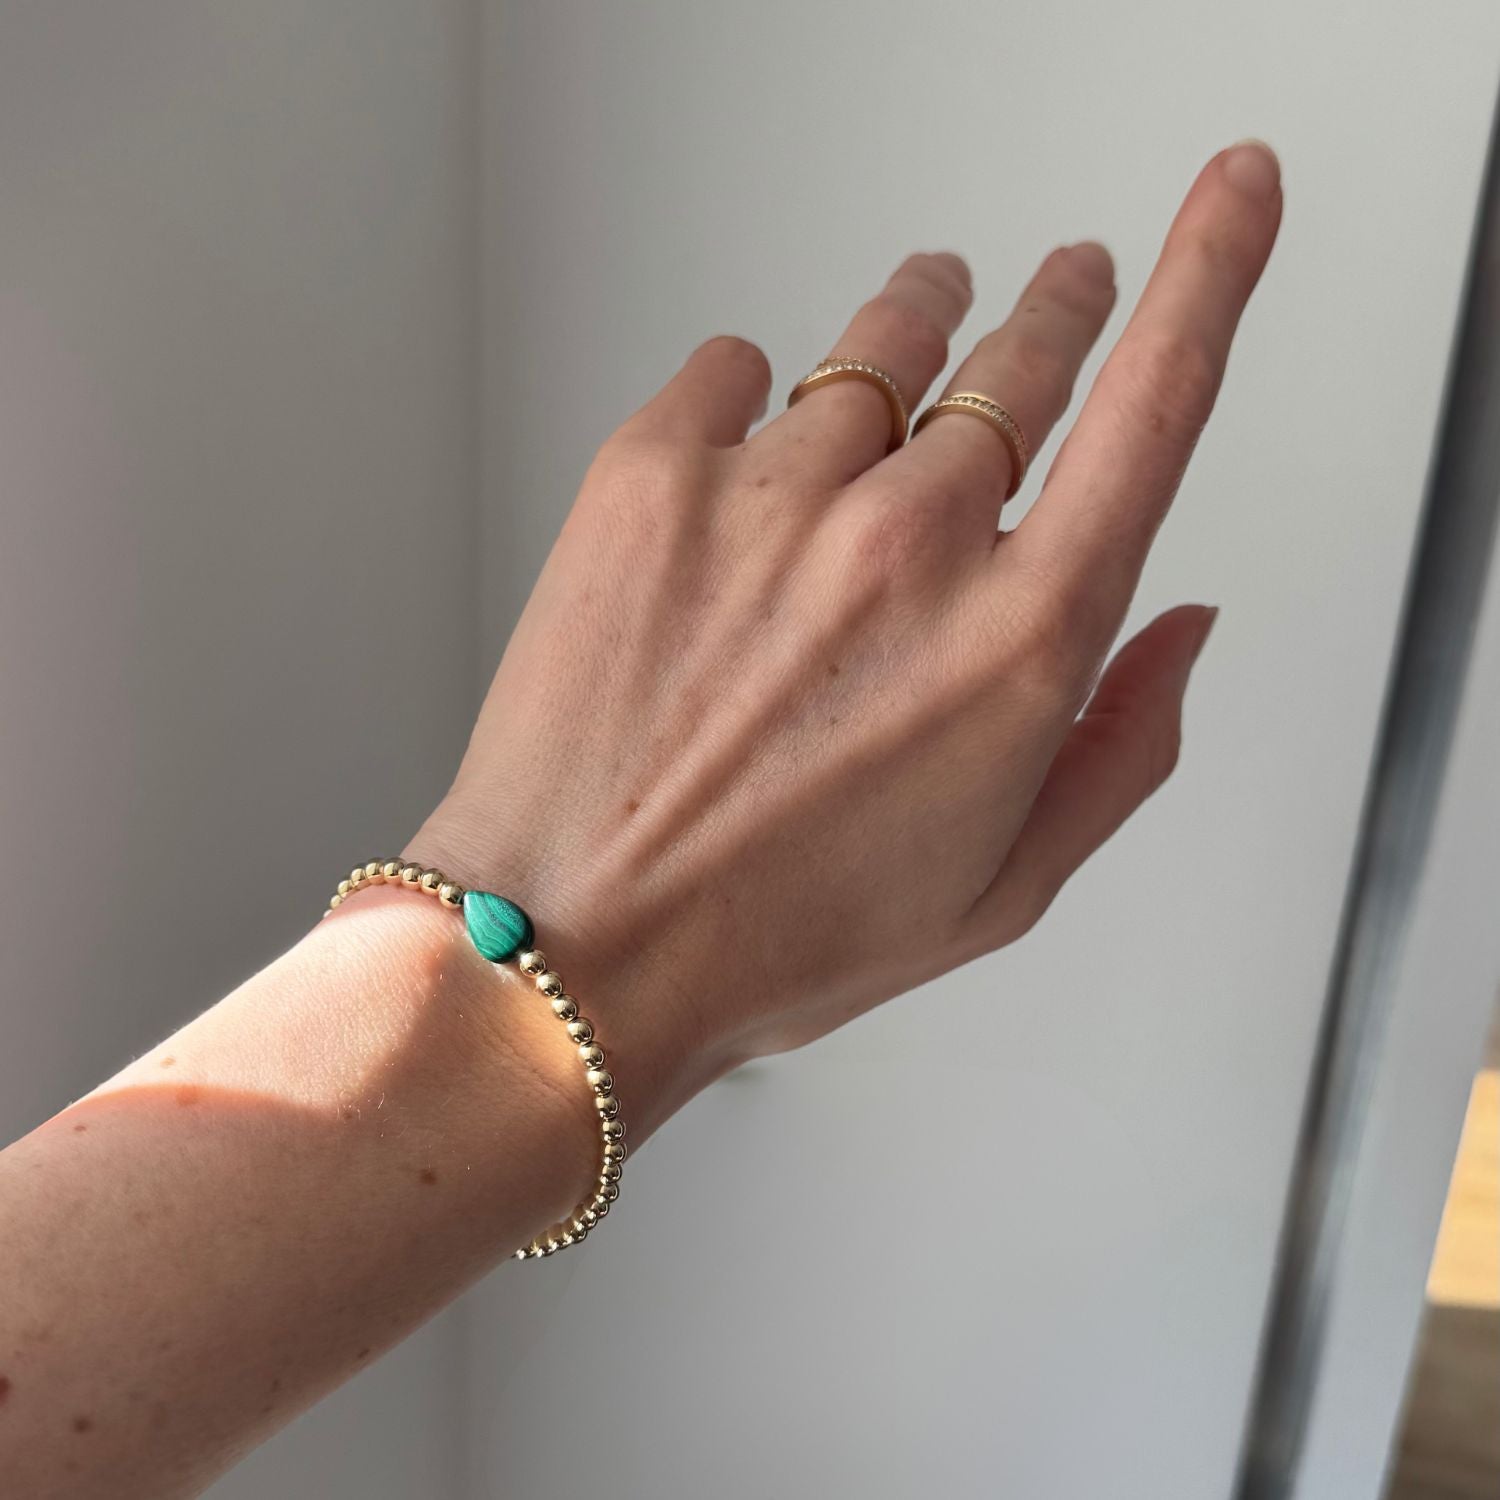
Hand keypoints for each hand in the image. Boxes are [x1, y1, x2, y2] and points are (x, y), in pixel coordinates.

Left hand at [410, 143, 1281, 1136]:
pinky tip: (753, 432)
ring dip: (919, 318)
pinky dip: (754, 385)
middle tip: (1055, 287)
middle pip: (1019, 359)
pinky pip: (733, 364)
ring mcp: (773, 495)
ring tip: (925, 309)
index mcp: (1015, 641)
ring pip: (881, 344)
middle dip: (1053, 310)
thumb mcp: (998, 890)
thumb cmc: (772, 934)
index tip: (1230, 197)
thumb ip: (1120, 748)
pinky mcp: (651, 473)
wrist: (572, 941)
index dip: (1213, 274)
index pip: (1156, 407)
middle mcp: (907, 544)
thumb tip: (1181, 626)